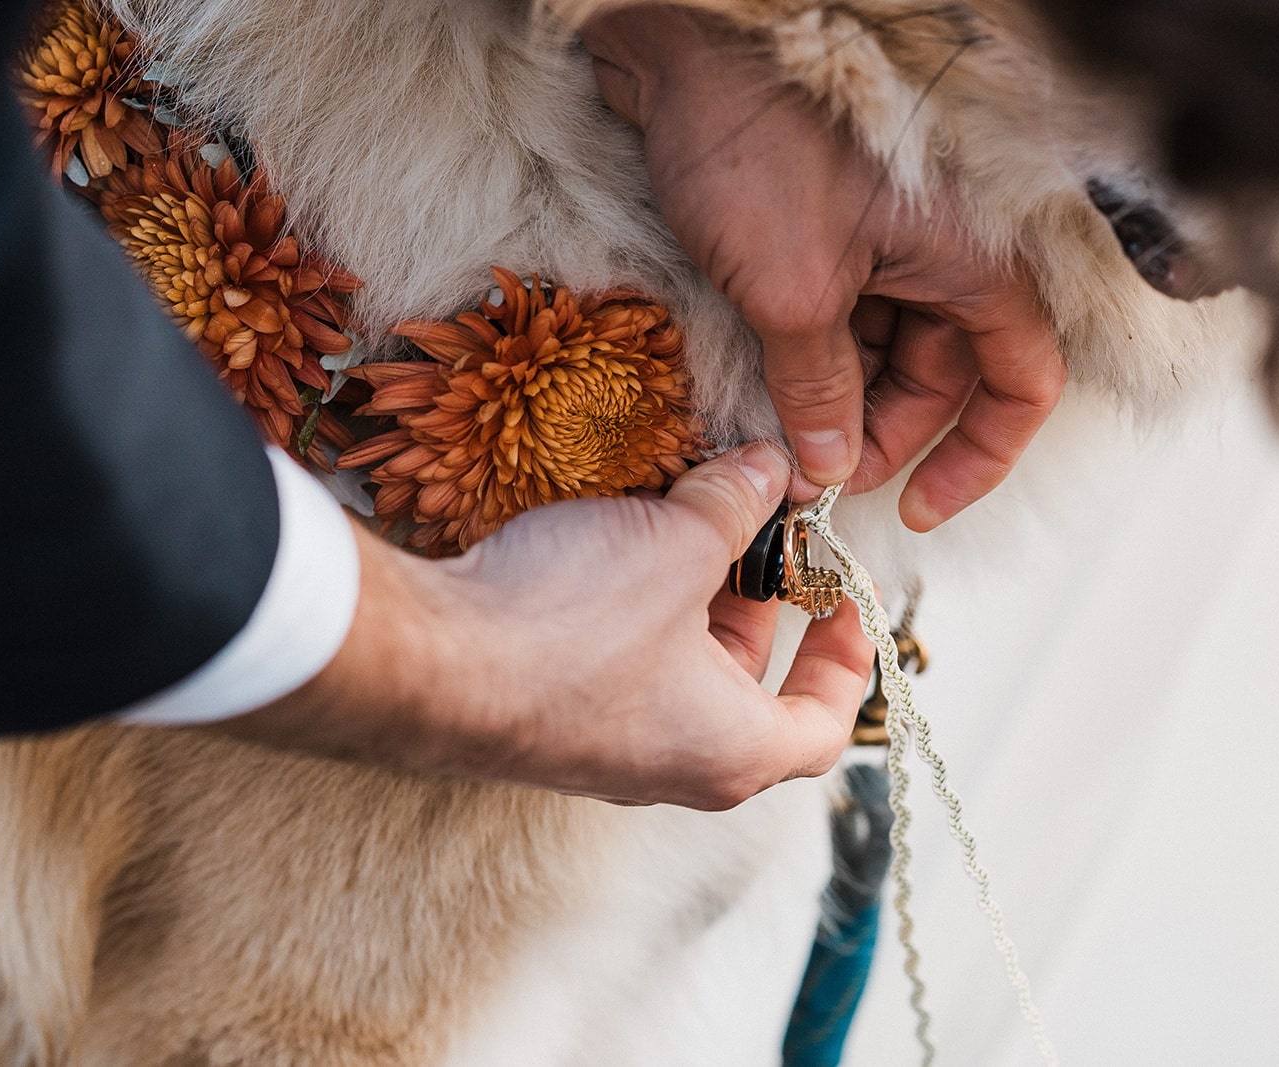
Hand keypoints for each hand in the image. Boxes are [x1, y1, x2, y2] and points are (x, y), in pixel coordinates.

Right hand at [220, 444, 875, 809]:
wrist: (429, 663)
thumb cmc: (574, 625)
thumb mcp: (680, 542)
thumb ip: (738, 503)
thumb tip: (771, 468)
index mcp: (734, 750)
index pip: (824, 726)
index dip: (849, 658)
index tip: (844, 600)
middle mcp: (674, 769)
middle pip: (748, 695)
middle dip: (760, 610)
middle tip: (760, 539)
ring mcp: (604, 754)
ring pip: (677, 680)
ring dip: (690, 606)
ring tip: (684, 526)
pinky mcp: (547, 724)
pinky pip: (616, 674)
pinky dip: (633, 617)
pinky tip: (612, 548)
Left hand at [580, 7, 1066, 529]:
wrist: (680, 51)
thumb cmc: (754, 147)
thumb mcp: (791, 293)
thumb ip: (819, 389)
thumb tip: (829, 463)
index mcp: (970, 260)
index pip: (1020, 379)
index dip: (980, 454)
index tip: (920, 507)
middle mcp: (941, 254)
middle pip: (944, 373)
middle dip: (885, 434)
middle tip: (819, 477)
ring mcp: (885, 243)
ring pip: (887, 350)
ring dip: (842, 402)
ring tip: (783, 441)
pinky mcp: (831, 235)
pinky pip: (842, 317)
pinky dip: (813, 361)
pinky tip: (768, 393)